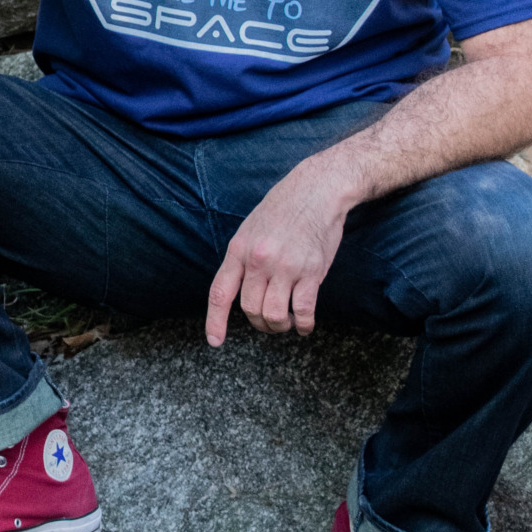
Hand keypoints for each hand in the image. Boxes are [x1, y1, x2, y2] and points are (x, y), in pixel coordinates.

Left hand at [205, 167, 351, 345]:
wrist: (316, 190)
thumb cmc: (282, 210)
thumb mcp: (250, 230)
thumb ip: (242, 260)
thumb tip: (239, 290)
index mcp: (238, 250)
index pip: (221, 293)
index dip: (215, 321)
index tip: (215, 341)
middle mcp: (258, 260)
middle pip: (250, 310)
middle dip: (259, 323)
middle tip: (269, 321)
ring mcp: (285, 267)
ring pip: (274, 315)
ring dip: (279, 326)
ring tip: (286, 322)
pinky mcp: (311, 271)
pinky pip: (303, 311)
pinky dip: (304, 325)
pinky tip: (304, 325)